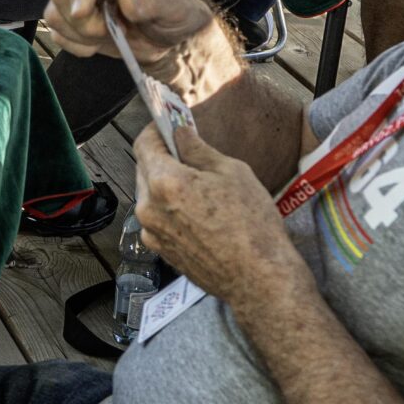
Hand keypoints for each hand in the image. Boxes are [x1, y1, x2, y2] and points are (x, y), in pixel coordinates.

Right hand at [41, 0, 222, 80]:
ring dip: (80, 34)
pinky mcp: (72, 15)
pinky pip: (56, 31)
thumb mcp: (179, 8)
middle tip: (113, 32)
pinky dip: (75, 44)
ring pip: (55, 11)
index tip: (82, 13)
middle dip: (83, 21)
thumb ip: (156, 1)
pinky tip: (98, 44)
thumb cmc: (177, 15)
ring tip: (110, 36)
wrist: (170, 39)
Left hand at [130, 123, 304, 309]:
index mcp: (164, 183)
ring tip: (197, 184)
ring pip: (149, 195)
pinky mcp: (160, 250)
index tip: (167, 125)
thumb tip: (181, 133)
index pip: (144, 144)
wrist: (259, 278)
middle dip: (162, 156)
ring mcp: (151, 233)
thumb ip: (198, 150)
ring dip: (165, 183)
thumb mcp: (231, 172)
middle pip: (144, 169)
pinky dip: (169, 208)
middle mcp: (148, 208)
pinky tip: (196, 211)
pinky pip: (157, 219)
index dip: (155, 130)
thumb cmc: (252, 224)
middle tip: (186, 150)